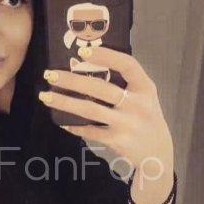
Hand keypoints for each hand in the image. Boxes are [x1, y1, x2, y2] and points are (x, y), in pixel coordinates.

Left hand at [39, 46, 173, 176]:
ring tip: (46, 96)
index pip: (127, 65)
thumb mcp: (145, 96)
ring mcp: (127, 124)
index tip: (83, 51)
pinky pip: (90, 131)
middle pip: (100, 88)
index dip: (106, 56)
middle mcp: (137, 104)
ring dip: (65, 102)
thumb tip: (89, 62)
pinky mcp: (117, 141)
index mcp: (145, 87)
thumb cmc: (145, 116)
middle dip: (72, 81)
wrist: (157, 152)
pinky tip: (60, 120)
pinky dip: (73, 125)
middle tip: (50, 75)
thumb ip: (126, 82)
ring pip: (90, 110)